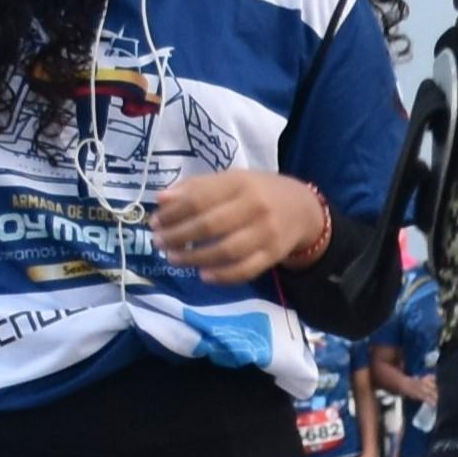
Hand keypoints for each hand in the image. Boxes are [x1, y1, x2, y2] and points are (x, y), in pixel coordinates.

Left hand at [148, 171, 323, 282]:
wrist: (302, 209)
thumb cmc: (257, 192)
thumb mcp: (231, 180)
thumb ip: (197, 187)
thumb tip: (161, 199)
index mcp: (240, 183)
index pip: (199, 199)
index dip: (173, 213)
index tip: (155, 222)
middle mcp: (255, 206)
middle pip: (209, 225)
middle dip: (178, 236)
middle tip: (159, 242)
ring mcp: (266, 233)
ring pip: (225, 251)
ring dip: (194, 258)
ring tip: (173, 258)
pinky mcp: (273, 255)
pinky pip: (245, 270)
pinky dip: (222, 276)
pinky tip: (203, 275)